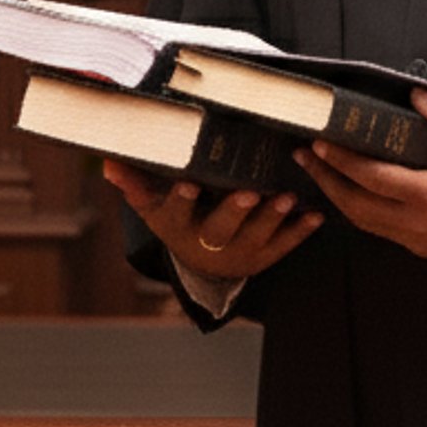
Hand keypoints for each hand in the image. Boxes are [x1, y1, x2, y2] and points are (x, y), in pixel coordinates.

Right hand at [102, 158, 323, 282]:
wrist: (201, 266)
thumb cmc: (176, 220)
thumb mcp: (151, 205)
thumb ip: (134, 182)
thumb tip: (108, 161)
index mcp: (177, 226)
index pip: (175, 212)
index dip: (181, 200)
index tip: (189, 184)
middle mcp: (207, 243)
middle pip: (220, 230)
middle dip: (235, 212)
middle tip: (250, 192)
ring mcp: (238, 253)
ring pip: (256, 237)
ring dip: (273, 218)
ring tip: (289, 197)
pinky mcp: (263, 257)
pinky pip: (283, 246)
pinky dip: (300, 232)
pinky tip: (317, 215)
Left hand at [295, 90, 426, 261]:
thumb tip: (419, 96)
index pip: (371, 178)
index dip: (341, 160)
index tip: (319, 143)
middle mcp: (418, 224)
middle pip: (355, 206)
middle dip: (326, 180)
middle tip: (305, 158)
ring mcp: (420, 241)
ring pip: (365, 223)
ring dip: (340, 198)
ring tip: (321, 174)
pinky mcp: (426, 248)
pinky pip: (383, 231)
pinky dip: (362, 212)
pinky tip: (356, 194)